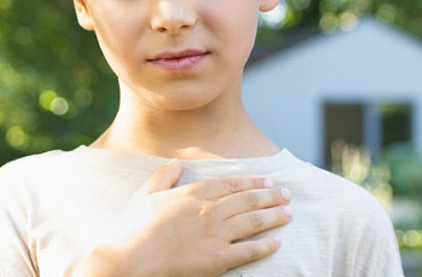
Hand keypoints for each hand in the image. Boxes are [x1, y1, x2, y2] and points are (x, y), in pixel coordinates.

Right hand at [72, 159, 292, 276]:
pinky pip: (249, 250)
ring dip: (275, 216)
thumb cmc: (135, 229)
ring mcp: (216, 234)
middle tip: (287, 195)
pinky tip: (277, 241)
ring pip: (254, 221)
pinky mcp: (218, 258)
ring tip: (289, 213)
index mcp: (195, 193)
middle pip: (249, 200)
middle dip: (271, 196)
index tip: (268, 181)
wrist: (132, 259)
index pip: (233, 184)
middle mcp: (210, 210)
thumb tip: (175, 162)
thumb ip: (162, 176)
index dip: (254, 182)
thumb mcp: (145, 195)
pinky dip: (266, 245)